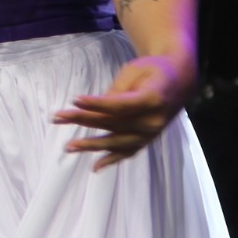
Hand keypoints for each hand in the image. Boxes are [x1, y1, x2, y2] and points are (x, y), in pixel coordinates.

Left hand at [53, 53, 193, 170]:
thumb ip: (117, 90)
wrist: (178, 81)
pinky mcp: (148, 140)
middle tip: (58, 117)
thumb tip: (96, 109)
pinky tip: (95, 167)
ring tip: (68, 147)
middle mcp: (153, 120)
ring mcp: (151, 134)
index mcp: (152, 99)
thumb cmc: (152, 70)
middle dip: (83, 120)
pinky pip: (128, 152)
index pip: (119, 105)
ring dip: (92, 145)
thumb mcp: (135, 70)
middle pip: (113, 123)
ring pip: (117, 142)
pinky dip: (112, 160)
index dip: (97, 103)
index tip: (75, 99)